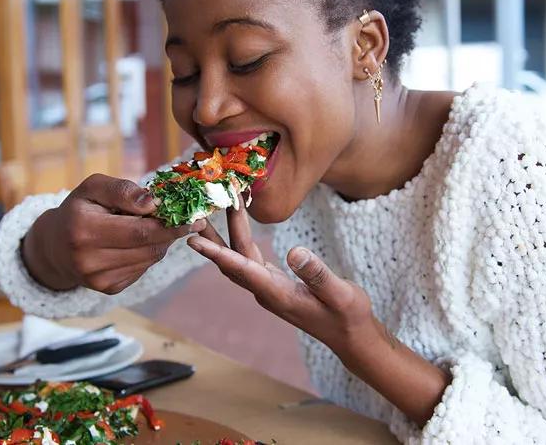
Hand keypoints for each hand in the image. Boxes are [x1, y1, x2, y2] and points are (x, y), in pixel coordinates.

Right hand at [22, 174, 204, 292]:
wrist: (55, 246)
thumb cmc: (79, 209)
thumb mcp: (93, 187)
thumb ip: (122, 190)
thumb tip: (153, 203)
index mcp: (84, 230)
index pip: (140, 231)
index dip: (171, 224)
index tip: (194, 215)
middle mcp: (89, 260)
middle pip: (149, 246)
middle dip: (172, 231)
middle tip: (190, 219)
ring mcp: (99, 280)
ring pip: (150, 258)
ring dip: (162, 241)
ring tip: (158, 225)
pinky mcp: (109, 289)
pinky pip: (143, 268)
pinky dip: (149, 253)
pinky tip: (140, 242)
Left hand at [191, 200, 451, 425]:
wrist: (352, 337)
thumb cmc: (348, 316)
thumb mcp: (340, 294)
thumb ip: (317, 274)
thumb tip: (294, 252)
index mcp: (277, 294)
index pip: (241, 269)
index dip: (216, 252)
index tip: (194, 239)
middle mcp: (267, 292)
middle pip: (233, 261)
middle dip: (216, 236)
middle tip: (201, 209)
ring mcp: (269, 289)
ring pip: (240, 259)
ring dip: (228, 235)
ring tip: (214, 211)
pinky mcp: (276, 284)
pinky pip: (250, 260)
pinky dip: (242, 242)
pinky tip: (239, 228)